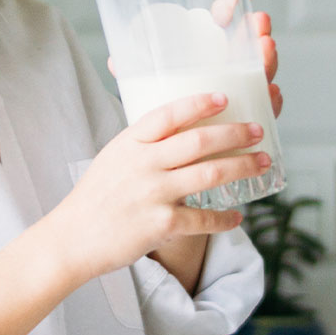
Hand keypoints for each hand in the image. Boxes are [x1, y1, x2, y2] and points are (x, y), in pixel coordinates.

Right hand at [60, 93, 270, 281]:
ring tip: (262, 162)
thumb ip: (142, 146)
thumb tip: (178, 133)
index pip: (168, 114)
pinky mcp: (161, 224)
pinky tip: (238, 217)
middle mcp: (142, 163)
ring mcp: (153, 193)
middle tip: (257, 131)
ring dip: (242, 167)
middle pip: (198, 142)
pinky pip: (204, 218)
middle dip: (234, 134)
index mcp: (129, 143)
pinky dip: (225, 218)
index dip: (199, 104)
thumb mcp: (113, 159)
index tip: (224, 97)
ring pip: (209, 175)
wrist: (74, 237)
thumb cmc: (95, 197)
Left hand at [108, 0, 283, 117]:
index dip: (231, 4)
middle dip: (256, 28)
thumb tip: (115, 61)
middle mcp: (229, 69)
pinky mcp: (248, 119)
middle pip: (248, 44)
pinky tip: (271, 92)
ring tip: (265, 46)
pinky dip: (271, 101)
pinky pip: (265, 109)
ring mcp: (242, 92)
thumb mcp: (148, 86)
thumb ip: (134, 72)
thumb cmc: (164, 110)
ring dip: (266, 58)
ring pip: (260, 73)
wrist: (172, 152)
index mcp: (207, 53)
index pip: (223, 22)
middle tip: (257, 19)